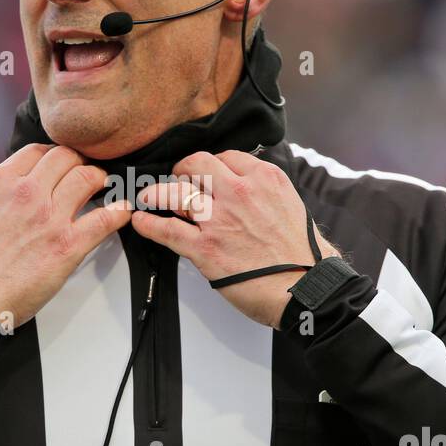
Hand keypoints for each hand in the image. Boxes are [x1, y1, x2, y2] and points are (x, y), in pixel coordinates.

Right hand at [0, 144, 131, 327]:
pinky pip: (105, 218)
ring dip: (100, 179)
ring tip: (104, 186)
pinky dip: (118, 213)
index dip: (56, 154)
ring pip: (87, 177)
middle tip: (85, 172)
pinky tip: (121, 213)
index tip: (63, 162)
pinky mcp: (67, 244)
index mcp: (1, 182)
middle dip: (79, 161)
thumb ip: (3, 192)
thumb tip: (22, 185)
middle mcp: (26, 192)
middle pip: (66, 156)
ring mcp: (49, 217)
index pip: (38, 150)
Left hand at [130, 150, 341, 328]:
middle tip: (178, 180)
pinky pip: (166, 229)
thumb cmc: (303, 255)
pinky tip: (140, 221)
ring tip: (149, 197)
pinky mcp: (204, 247)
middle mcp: (239, 192)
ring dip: (157, 193)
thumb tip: (249, 191)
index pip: (227, 157)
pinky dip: (148, 224)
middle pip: (196, 164)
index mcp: (264, 179)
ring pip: (175, 192)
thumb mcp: (291, 205)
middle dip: (183, 170)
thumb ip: (265, 192)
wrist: (305, 288)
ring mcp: (219, 218)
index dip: (212, 165)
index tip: (205, 174)